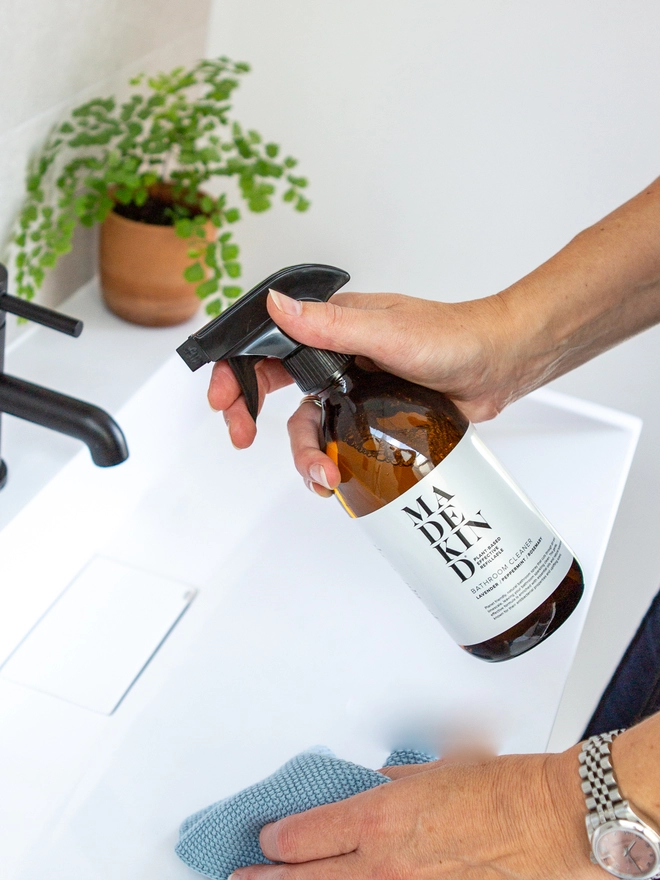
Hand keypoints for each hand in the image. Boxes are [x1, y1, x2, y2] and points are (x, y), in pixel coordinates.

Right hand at [208, 289, 520, 495]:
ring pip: (308, 424)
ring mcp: (353, 388)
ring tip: (322, 476)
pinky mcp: (372, 416)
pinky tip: (338, 478)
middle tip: (241, 437)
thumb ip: (330, 325)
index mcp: (332, 326)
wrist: (500, 365)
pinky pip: (337, 442)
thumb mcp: (388, 331)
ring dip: (303, 453)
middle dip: (252, 415)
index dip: (237, 370)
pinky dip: (331, 462)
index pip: (268, 344)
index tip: (223, 399)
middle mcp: (337, 357)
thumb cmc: (453, 336)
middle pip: (276, 388)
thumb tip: (276, 306)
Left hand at [229, 746, 600, 879]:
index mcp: (375, 818)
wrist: (544, 819)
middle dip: (266, 879)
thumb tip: (375, 788)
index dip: (275, 840)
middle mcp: (381, 865)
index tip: (266, 838)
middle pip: (303, 879)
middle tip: (242, 878)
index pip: (301, 837)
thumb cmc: (496, 788)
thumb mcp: (430, 770)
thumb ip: (394, 784)